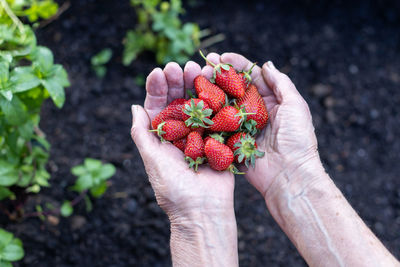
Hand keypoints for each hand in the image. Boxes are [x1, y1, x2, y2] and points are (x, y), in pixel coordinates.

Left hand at [130, 62, 234, 221]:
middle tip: (178, 66)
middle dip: (177, 82)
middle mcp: (182, 132)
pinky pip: (219, 114)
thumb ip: (142, 133)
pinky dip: (218, 98)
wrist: (203, 211)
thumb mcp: (151, 160)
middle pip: (178, 100)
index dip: (157, 88)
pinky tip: (216, 82)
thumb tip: (134, 106)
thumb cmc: (173, 189)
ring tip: (196, 67)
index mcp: (163, 136)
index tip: (158, 71)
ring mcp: (203, 133)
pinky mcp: (221, 137)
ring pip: (199, 103)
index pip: (158, 106)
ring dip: (197, 85)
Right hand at [202, 52, 321, 197]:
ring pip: (223, 106)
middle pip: (233, 89)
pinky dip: (207, 116)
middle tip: (203, 67)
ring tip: (196, 81)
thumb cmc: (297, 139)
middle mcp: (254, 112)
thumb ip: (281, 83)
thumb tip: (266, 64)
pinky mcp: (231, 142)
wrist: (290, 175)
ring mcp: (241, 127)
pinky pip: (218, 127)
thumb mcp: (295, 106)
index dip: (236, 65)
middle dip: (218, 76)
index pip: (251, 77)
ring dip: (210, 93)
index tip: (220, 56)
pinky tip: (195, 105)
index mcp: (270, 101)